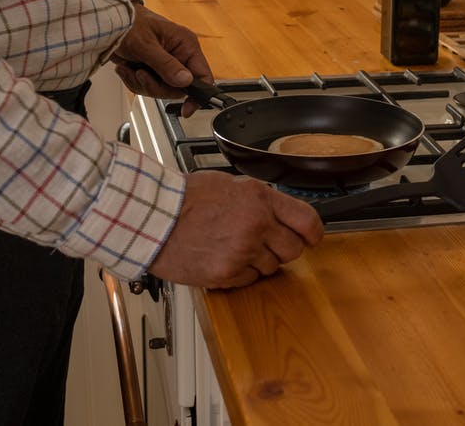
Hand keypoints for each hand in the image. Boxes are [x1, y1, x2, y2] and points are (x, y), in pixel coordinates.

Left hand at [111, 2, 212, 115]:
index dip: (197, 95)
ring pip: (161, 90)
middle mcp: (179, 56)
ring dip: (142, 83)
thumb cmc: (128, 23)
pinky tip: (127, 69)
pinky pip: (148, 87)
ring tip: (131, 69)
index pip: (203, 75)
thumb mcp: (146, 45)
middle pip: (178, 88)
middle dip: (156, 86)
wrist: (108, 22)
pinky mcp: (153, 70)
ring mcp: (166, 64)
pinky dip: (134, 82)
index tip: (186, 109)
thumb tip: (185, 81)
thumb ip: (166, 65)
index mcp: (185, 45)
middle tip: (141, 75)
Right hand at [146, 171, 324, 288]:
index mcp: (260, 198)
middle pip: (293, 249)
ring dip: (258, 261)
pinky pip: (249, 280)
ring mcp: (242, 251)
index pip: (307, 220)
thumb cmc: (183, 198)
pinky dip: (239, 274)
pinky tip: (220, 258)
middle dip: (282, 248)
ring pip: (271, 267)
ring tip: (231, 247)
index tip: (311, 237)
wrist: (151, 217)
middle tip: (263, 243)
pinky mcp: (226, 274)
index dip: (313, 233)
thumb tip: (279, 212)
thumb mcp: (229, 184)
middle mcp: (256, 225)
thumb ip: (258, 199)